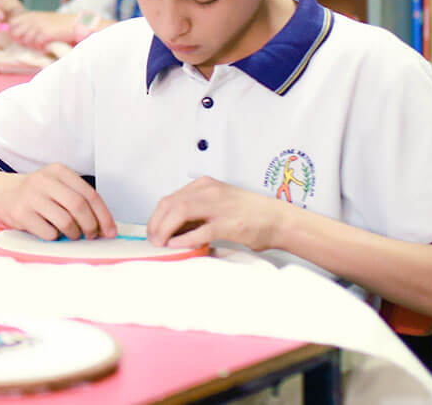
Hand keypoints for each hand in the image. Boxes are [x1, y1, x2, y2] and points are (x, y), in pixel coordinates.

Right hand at [0, 163, 115, 240]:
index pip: (89, 194)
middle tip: (92, 235)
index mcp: (59, 171)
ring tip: (71, 234)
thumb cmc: (37, 194)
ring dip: (73, 234)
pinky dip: (55, 237)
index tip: (110, 231)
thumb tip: (104, 226)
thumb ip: (78, 199)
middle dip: (91, 226)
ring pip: (66, 222)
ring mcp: (31, 197)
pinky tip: (51, 232)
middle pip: (79, 207)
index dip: (104, 215)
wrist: (1, 193)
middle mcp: (44, 180)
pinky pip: (49, 233)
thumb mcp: (57, 185)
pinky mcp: (21, 214)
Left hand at [1, 10, 85, 47]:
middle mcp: (32, 19)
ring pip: (26, 41)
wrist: (74, 24)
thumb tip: (15, 34)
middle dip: (22, 41)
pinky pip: (37, 44)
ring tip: (43, 43)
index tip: (21, 38)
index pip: (12, 24)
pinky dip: (42, 47)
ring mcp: (38, 26)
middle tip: (33, 42)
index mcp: (31, 15)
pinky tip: (48, 44)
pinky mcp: (45, 34)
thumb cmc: (58, 24)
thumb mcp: (42, 20)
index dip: (14, 32)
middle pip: (16, 34)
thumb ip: (29, 24)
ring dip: (34, 45)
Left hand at [146, 176, 296, 250]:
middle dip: (156, 223)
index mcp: (206, 185)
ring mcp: (219, 207)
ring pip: (180, 213)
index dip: (157, 216)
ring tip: (161, 243)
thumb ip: (197, 211)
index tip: (153, 230)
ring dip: (165, 230)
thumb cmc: (249, 214)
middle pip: (170, 204)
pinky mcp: (229, 224)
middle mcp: (210, 191)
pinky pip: (199, 230)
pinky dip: (183, 239)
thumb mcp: (218, 204)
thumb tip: (173, 228)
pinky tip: (176, 246)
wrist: (279, 220)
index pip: (171, 198)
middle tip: (153, 239)